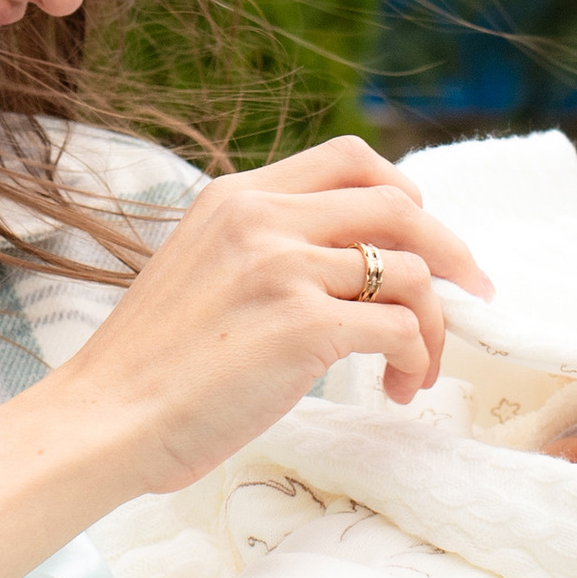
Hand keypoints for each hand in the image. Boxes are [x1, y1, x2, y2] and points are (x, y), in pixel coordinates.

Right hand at [0, 137, 492, 577]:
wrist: (106, 418)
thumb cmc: (149, 366)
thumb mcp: (199, 270)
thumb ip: (261, 249)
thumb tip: (345, 265)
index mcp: (235, 198)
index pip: (349, 159)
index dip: (404, 194)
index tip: (423, 241)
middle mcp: (263, 219)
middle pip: (399, 206)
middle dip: (450, 254)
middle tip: (470, 297)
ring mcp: (284, 269)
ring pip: (411, 272)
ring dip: (436, 326)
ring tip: (419, 370)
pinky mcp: (304, 327)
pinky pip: (402, 327)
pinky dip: (418, 359)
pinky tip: (398, 389)